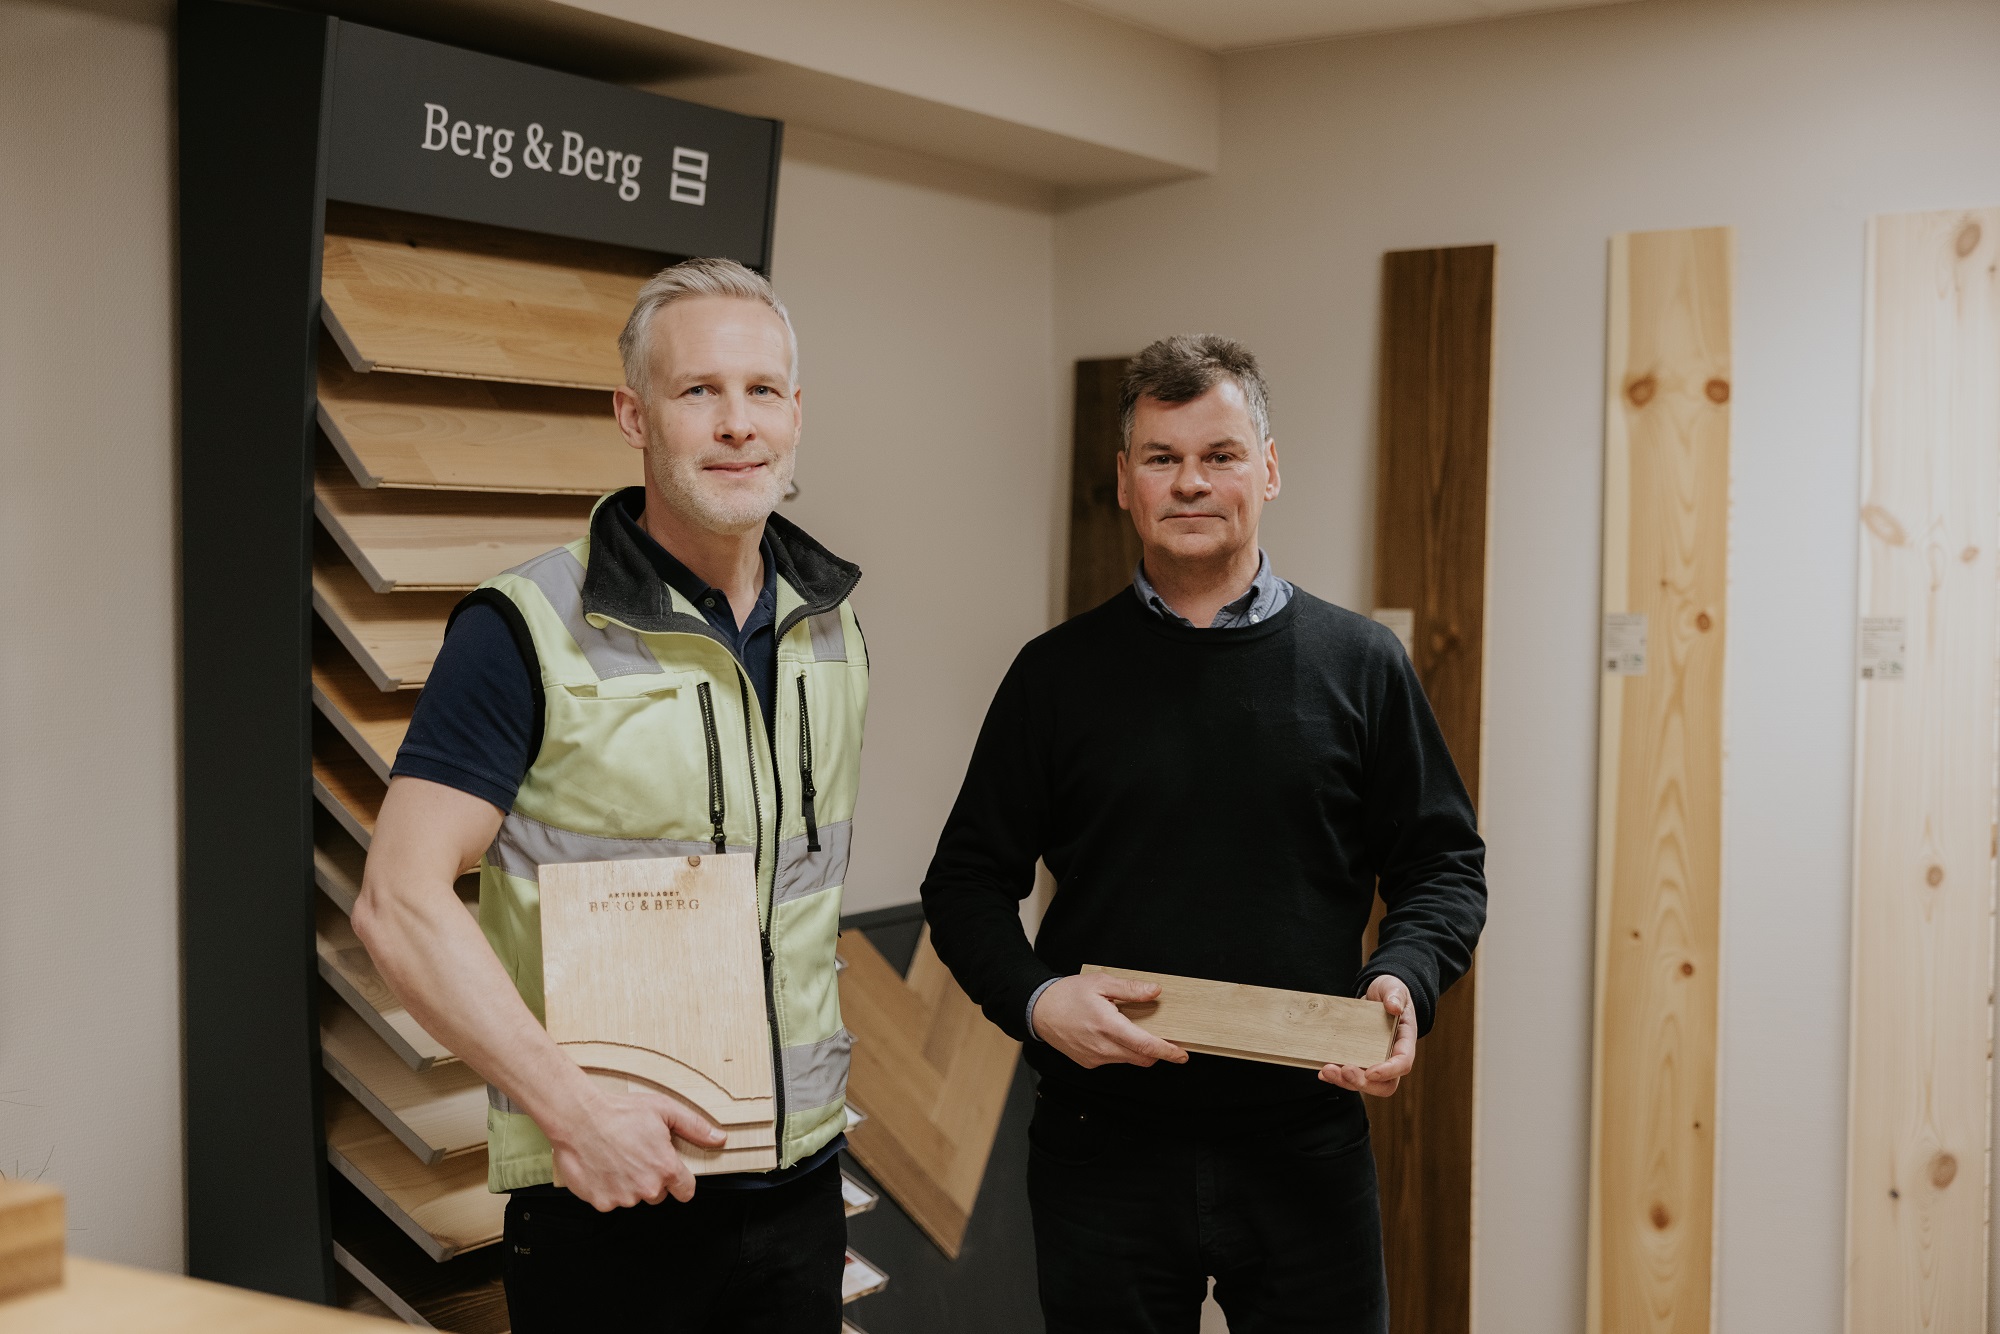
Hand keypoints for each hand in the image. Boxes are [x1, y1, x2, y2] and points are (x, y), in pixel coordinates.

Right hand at [546, 1084, 725, 1210]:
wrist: (579, 1118)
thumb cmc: (620, 1112)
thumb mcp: (665, 1110)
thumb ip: (695, 1127)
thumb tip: (719, 1138)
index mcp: (666, 1168)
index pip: (686, 1191)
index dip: (680, 1180)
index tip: (671, 1172)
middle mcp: (647, 1188)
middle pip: (658, 1194)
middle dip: (651, 1178)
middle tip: (637, 1154)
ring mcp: (623, 1198)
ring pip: (633, 1197)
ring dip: (628, 1183)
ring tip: (617, 1156)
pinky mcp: (601, 1202)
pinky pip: (610, 1200)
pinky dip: (607, 1187)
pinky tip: (603, 1166)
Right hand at [1032, 974, 1188, 1069]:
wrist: (1039, 1010)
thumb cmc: (1068, 994)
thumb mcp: (1100, 983)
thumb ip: (1130, 989)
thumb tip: (1154, 991)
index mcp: (1107, 1026)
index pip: (1145, 1045)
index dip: (1167, 1051)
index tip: (1181, 1054)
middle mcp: (1102, 1047)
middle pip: (1141, 1057)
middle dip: (1156, 1052)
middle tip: (1165, 1039)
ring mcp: (1094, 1058)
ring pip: (1127, 1059)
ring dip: (1137, 1050)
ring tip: (1130, 1029)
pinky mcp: (1088, 1063)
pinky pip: (1113, 1060)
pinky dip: (1120, 1051)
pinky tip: (1112, 1034)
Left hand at [1320, 974, 1416, 1096]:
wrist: (1378, 994)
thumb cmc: (1390, 992)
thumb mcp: (1394, 988)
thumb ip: (1395, 995)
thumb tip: (1394, 1007)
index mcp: (1405, 1041)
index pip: (1403, 1064)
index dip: (1389, 1072)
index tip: (1371, 1072)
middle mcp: (1391, 1056)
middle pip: (1385, 1084)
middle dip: (1363, 1083)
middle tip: (1345, 1071)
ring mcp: (1375, 1060)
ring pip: (1365, 1083)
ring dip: (1345, 1081)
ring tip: (1327, 1070)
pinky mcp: (1360, 1058)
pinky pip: (1350, 1075)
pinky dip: (1336, 1076)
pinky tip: (1322, 1071)